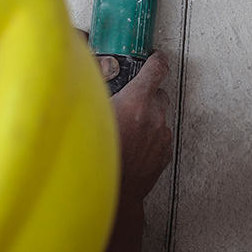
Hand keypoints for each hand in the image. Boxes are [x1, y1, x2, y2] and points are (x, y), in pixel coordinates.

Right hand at [106, 52, 172, 251]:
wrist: (110, 193)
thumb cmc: (94, 157)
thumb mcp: (89, 116)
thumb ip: (95, 96)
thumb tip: (87, 83)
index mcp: (137, 101)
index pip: (156, 69)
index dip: (156, 61)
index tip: (156, 58)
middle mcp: (154, 115)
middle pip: (158, 94)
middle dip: (145, 95)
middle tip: (128, 103)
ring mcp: (162, 134)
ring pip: (159, 117)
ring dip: (147, 118)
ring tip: (126, 130)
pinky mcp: (165, 152)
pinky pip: (160, 136)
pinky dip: (150, 137)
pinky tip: (132, 146)